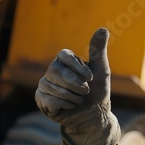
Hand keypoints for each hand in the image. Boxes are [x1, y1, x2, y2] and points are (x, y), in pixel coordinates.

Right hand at [35, 28, 119, 144]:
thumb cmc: (98, 92)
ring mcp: (44, 85)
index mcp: (65, 61)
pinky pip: (49, 99)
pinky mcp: (41, 99)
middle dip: (76, 84)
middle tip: (86, 91)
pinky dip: (65, 104)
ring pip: (52, 87)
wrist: (95, 115)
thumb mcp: (101, 70)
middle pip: (56, 71)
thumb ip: (98, 50)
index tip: (90, 78)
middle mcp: (52, 70)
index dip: (77, 67)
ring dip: (73, 96)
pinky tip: (71, 106)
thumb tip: (103, 28)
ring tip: (80, 99)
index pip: (63, 55)